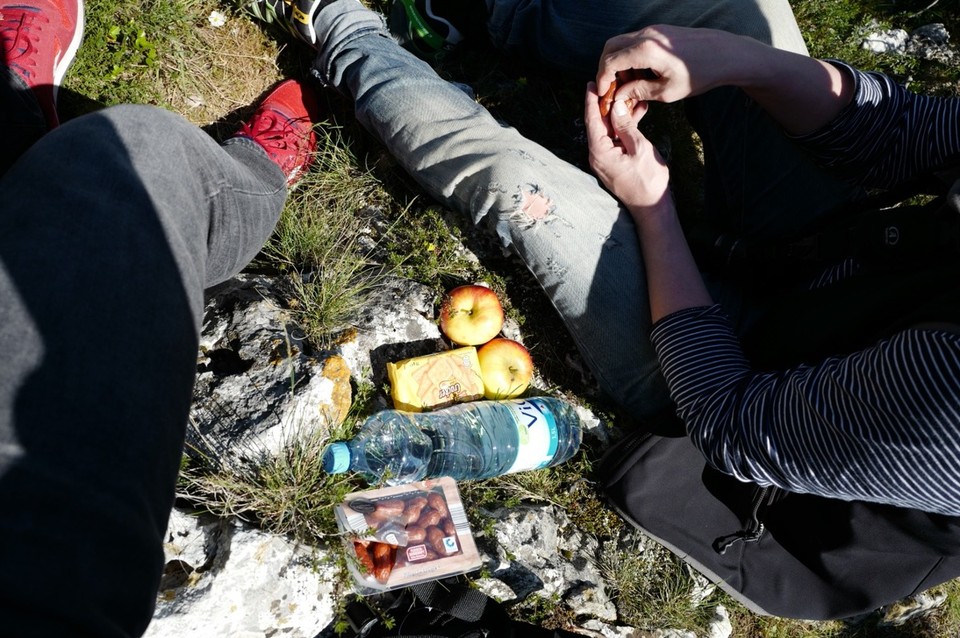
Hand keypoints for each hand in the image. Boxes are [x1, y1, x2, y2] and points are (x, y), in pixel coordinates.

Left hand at [584, 82, 669, 216]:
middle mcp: (597, 155)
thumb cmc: (647, 180)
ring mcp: (605, 159)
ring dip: (618, 114)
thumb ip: (625, 125)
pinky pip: (615, 139)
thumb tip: (615, 106)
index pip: (592, 120)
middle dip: (605, 103)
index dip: (591, 101)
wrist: (652, 206)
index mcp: (599, 151)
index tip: (590, 84)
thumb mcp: (639, 147)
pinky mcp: (613, 161)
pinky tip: (635, 113)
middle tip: (612, 84)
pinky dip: (623, 127)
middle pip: (598, 123)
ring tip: (628, 95)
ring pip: (608, 130)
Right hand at [596, 25, 753, 106]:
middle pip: (610, 47)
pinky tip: (642, 73)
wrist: (726, 54)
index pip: (610, 61)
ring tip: (630, 84)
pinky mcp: (659, 31)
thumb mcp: (667, 91)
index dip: (602, 79)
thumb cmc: (699, 74)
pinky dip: (630, 56)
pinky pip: (635, 41)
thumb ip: (638, 91)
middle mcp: (646, 35)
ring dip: (619, 62)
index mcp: (645, 50)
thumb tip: (619, 95)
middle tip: (612, 88)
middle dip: (606, 68)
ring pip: (622, 42)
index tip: (604, 94)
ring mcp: (653, 30)